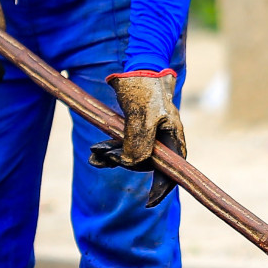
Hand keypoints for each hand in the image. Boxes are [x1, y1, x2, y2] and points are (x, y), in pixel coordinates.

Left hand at [102, 69, 185, 198]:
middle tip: (104, 156)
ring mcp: (149, 134)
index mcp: (173, 138)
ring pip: (131, 155)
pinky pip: (123, 146)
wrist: (135, 65)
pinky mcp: (135, 128)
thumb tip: (131, 165)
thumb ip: (139, 143)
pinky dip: (109, 149)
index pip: (172, 171)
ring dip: (112, 156)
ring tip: (95, 153)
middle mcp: (163, 139)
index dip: (161, 188)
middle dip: (125, 163)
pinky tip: (95, 152)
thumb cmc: (144, 88)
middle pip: (147, 164)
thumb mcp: (142, 117)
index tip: (150, 203)